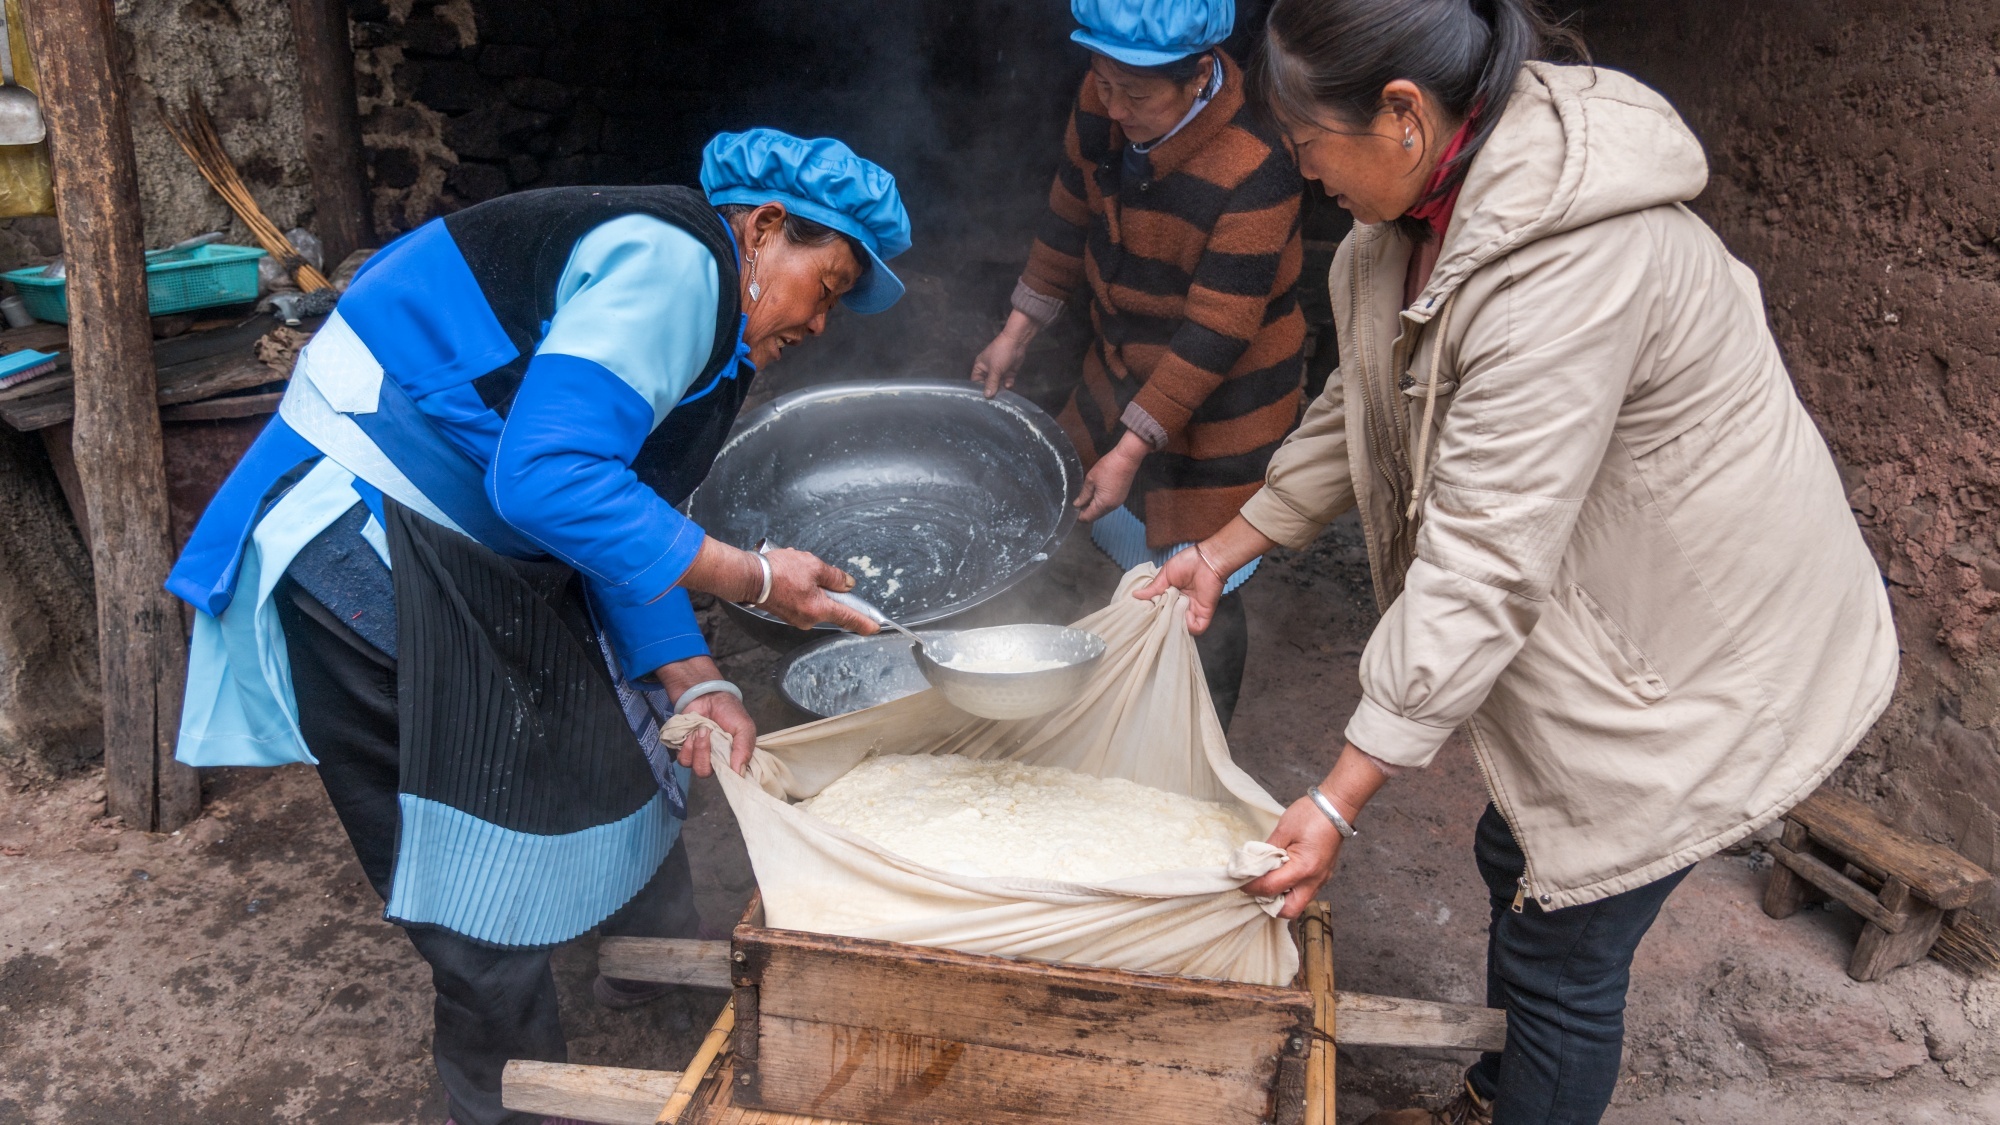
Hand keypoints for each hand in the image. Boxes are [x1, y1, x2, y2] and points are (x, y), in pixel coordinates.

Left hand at [675, 689, 756, 776]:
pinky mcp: (685, 751)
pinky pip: (682, 759)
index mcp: (732, 758)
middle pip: (705, 773)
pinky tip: (691, 732)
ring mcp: (699, 756)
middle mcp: (715, 761)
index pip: (730, 778)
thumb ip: (744, 749)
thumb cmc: (729, 711)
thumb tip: (739, 773)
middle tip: (707, 732)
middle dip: (704, 753)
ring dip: (695, 747)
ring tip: (700, 729)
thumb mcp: (744, 727)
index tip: (725, 763)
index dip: (728, 776)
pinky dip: (686, 745)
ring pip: (693, 766)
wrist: (707, 695)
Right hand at [759, 547, 876, 633]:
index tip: (874, 627)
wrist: (750, 578)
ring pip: (816, 601)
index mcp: (818, 609)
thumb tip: (847, 584)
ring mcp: (797, 618)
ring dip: (813, 586)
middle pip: (831, 606)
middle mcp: (808, 619)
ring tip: (797, 571)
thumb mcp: (813, 566)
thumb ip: (835, 577)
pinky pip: (804, 602)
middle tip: (817, 573)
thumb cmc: (778, 572)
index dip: (863, 622)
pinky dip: (803, 589)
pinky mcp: (788, 613)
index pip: (848, 617)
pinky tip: (791, 576)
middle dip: (828, 588)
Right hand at [970, 311, 1037, 397]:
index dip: (979, 390)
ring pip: (998, 384)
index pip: (976, 381)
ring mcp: (999, 371)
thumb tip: (987, 396)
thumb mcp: (995, 369)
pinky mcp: (1008, 372)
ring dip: (1000, 389)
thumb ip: (991, 383)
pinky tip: (1009, 384)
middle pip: (987, 384)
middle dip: (991, 391)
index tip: (983, 399)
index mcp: (980, 367)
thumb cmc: (1001, 353)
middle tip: (994, 401)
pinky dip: (1008, 384)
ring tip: (1002, 396)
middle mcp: (988, 370)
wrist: (1017, 342)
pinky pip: (1007, 382)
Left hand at [1074, 432, 1146, 521]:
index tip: (1071, 509)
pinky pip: (1108, 505)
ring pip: (1102, 511)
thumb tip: (1076, 504)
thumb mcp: (1091, 480)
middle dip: (1085, 512)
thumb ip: (1083, 495)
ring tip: (1084, 498)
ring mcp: (1118, 503)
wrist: (1127, 459)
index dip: (1078, 516)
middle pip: (1095, 516)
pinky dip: (1100, 503)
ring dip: (1093, 507)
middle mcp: (1111, 507)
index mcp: (1103, 504)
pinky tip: (1095, 495)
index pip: (1088, 518)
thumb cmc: (1107, 467)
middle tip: (1076, 503)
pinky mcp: (1121, 497)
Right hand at [1133, 515, 1276, 633]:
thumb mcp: (1165, 575)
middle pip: (1171, 621)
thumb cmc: (1187, 562)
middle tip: (1157, 614)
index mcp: (1172, 596)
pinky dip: (1189, 625)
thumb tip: (1135, 595)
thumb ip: (1153, 588)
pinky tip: (1183, 613)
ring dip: (1175, 622)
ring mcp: (1193, 610)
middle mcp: (1181, 605)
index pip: (1161, 610)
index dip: (1154, 613)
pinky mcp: (1204, 613)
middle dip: (1163, 620)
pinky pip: (1197, 628)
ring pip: (1182, 627)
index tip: (1145, 612)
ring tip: (1170, 611)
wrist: (1206, 558)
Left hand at [1244, 795, 1345, 918]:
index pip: (1271, 888)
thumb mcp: (1283, 830)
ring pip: (1299, 903)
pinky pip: (1304, 892)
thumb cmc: (1311, 815)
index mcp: (1303, 868)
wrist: (1336, 807)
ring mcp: (1321, 879)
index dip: (1251, 886)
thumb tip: (1254, 864)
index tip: (1239, 880)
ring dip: (1280, 899)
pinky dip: (1290, 890)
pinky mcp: (1323, 875)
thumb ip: (1267, 851)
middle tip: (1256, 889)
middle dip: (1270, 905)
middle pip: (1290, 910)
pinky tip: (1280, 876)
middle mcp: (1314, 880)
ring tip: (1266, 882)